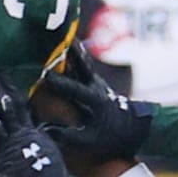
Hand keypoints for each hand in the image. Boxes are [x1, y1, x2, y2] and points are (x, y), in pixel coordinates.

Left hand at [0, 71, 67, 176]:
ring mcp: (6, 149)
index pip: (20, 105)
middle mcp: (18, 136)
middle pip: (6, 109)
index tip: (1, 74)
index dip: (9, 89)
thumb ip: (40, 137)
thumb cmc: (53, 174)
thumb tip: (39, 128)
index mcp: (31, 132)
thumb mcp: (50, 149)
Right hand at [37, 42, 153, 160]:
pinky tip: (69, 42)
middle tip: (59, 41)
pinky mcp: (95, 81)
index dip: (60, 83)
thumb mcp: (90, 141)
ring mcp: (97, 82)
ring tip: (63, 35)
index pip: (75, 89)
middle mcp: (97, 86)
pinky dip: (76, 55)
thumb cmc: (110, 137)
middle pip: (82, 67)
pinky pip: (83, 65)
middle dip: (70, 55)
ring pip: (83, 62)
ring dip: (74, 49)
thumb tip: (45, 131)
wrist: (132, 129)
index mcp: (96, 101)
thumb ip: (68, 136)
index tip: (46, 77)